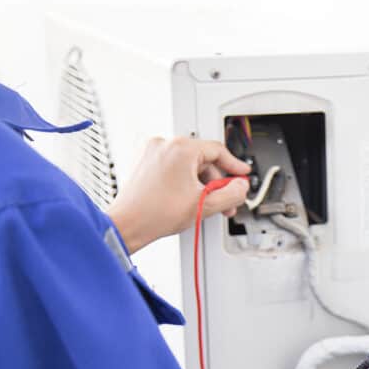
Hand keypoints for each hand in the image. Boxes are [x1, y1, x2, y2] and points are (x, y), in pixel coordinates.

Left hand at [107, 137, 250, 253]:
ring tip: (202, 202)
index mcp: (180, 149)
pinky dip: (183, 179)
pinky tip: (186, 197)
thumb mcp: (205, 205)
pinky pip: (172, 165)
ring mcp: (151, 152)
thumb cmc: (155, 214)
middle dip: (215, 181)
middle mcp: (164, 144)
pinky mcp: (143, 161)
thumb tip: (241, 187)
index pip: (218, 150)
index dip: (234, 165)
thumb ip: (231, 194)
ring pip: (187, 163)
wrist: (126, 224)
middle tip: (223, 199)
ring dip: (200, 182)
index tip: (242, 174)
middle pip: (203, 158)